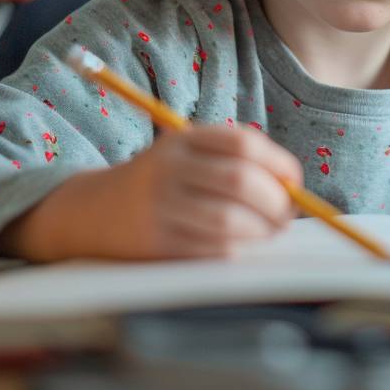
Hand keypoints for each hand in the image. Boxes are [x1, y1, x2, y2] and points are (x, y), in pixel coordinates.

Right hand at [0, 126, 303, 261]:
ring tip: (267, 232)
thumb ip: (235, 161)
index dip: (278, 163)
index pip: (243, 143)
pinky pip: (211, 249)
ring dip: (260, 230)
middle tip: (286, 215)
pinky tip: (239, 246)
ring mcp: (158, 207)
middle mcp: (168, 169)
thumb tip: (293, 189)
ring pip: (229, 220)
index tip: (295, 182)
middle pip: (240, 182)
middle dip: (275, 202)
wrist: (94, 212)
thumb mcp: (189, 155)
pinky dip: (236, 249)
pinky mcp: (154, 244)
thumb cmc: (163, 182)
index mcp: (182, 140)